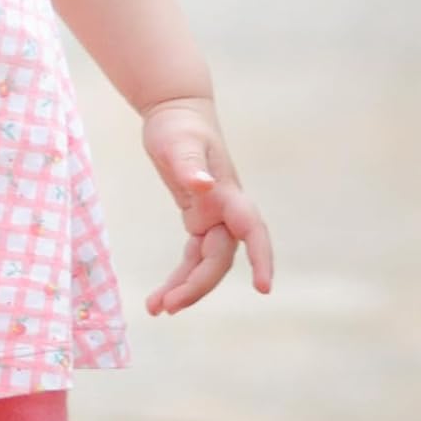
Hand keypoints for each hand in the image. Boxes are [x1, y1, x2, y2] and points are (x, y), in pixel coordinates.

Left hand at [141, 96, 273, 315]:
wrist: (175, 112)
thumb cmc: (179, 124)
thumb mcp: (178, 141)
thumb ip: (188, 163)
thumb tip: (201, 184)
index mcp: (228, 193)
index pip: (252, 230)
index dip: (261, 258)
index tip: (264, 288)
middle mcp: (225, 211)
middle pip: (219, 259)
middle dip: (197, 285)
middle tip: (168, 306)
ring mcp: (213, 218)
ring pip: (206, 264)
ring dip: (186, 287)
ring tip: (156, 309)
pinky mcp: (198, 219)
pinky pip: (193, 256)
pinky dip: (179, 275)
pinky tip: (160, 295)